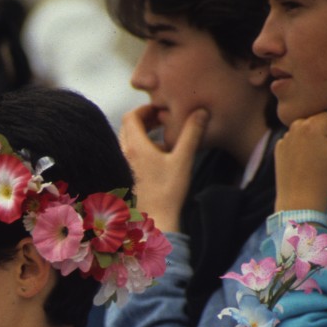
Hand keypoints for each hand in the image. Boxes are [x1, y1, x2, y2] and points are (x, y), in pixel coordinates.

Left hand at [118, 105, 207, 232]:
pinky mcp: (128, 175)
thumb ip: (191, 133)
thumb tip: (201, 111)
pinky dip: (141, 147)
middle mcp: (125, 153)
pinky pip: (130, 153)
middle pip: (127, 127)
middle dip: (143, 119)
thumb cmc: (168, 190)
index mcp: (135, 146)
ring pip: (128, 141)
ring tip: (162, 134)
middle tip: (161, 119)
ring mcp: (125, 165)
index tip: (161, 110)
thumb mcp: (183, 158)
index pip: (131, 116)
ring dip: (142, 133)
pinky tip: (159, 155)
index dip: (145, 109)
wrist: (156, 218)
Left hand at [273, 99, 326, 211]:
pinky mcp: (279, 147)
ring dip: (321, 138)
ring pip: (313, 128)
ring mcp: (285, 136)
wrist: (299, 206)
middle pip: (326, 119)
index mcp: (312, 125)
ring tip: (322, 160)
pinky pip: (300, 139)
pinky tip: (309, 163)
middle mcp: (295, 126)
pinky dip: (307, 145)